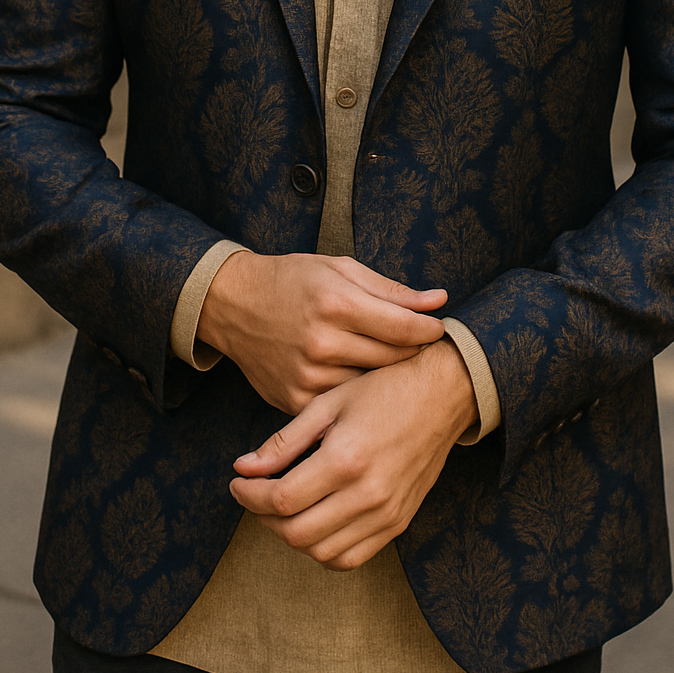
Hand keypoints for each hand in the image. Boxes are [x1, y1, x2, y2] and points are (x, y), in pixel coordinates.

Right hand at [197, 251, 447, 412]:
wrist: (234, 305)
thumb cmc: (293, 280)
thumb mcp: (340, 269)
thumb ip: (391, 290)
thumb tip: (439, 300)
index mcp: (336, 303)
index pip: (404, 328)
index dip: (430, 330)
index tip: (438, 328)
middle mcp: (321, 342)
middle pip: (393, 359)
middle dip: (413, 352)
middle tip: (423, 347)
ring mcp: (307, 376)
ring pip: (371, 386)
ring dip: (386, 376)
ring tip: (393, 362)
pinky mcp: (295, 400)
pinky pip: (342, 403)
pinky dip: (356, 393)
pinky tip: (362, 379)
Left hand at [229, 335, 477, 568]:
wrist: (442, 395)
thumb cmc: (383, 389)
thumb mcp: (329, 403)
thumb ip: (285, 440)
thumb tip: (243, 467)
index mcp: (346, 459)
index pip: (281, 500)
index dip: (249, 496)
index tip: (237, 483)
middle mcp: (368, 494)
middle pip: (296, 533)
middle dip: (263, 518)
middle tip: (255, 494)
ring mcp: (386, 514)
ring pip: (321, 553)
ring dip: (292, 536)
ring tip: (282, 508)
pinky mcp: (398, 523)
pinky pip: (351, 557)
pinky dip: (324, 550)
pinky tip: (314, 522)